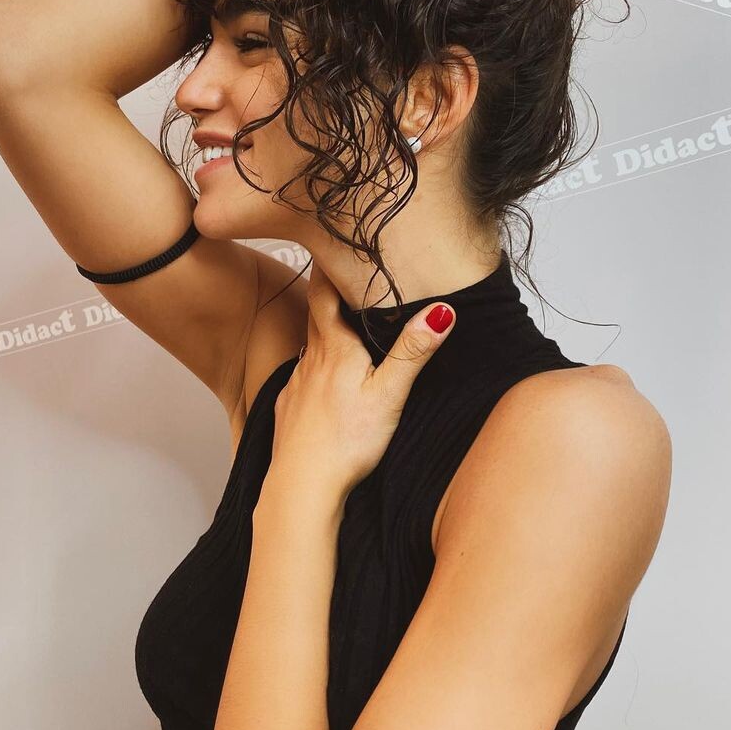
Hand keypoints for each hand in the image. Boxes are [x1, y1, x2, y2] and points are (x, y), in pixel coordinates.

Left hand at [269, 263, 455, 504]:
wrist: (301, 486)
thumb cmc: (347, 442)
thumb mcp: (389, 394)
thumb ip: (412, 351)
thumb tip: (441, 310)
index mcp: (335, 348)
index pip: (324, 292)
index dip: (328, 266)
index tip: (334, 243)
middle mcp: (310, 358)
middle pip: (317, 315)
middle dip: (329, 293)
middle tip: (345, 275)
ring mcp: (296, 383)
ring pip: (310, 345)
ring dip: (325, 331)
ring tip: (344, 325)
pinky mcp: (289, 408)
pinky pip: (302, 376)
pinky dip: (315, 367)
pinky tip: (327, 380)